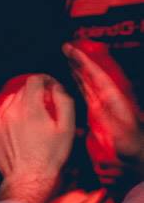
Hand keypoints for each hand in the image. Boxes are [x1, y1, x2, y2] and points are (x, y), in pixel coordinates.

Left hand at [0, 74, 73, 202]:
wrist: (28, 177)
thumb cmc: (49, 156)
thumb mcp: (67, 128)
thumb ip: (64, 101)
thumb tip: (56, 88)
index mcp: (30, 109)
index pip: (34, 80)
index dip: (45, 80)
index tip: (50, 86)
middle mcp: (10, 112)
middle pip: (22, 90)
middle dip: (35, 94)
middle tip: (45, 108)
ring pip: (10, 101)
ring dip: (22, 104)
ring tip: (33, 121)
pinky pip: (0, 114)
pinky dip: (10, 115)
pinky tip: (19, 129)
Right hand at [65, 42, 143, 170]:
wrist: (138, 154)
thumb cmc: (130, 146)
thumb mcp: (121, 134)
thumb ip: (109, 120)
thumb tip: (97, 106)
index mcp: (112, 99)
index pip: (95, 74)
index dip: (83, 61)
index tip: (71, 49)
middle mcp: (108, 97)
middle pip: (92, 74)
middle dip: (80, 60)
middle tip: (66, 47)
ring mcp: (105, 103)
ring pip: (90, 81)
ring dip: (79, 69)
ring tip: (68, 58)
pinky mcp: (101, 110)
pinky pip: (89, 91)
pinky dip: (81, 82)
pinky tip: (75, 78)